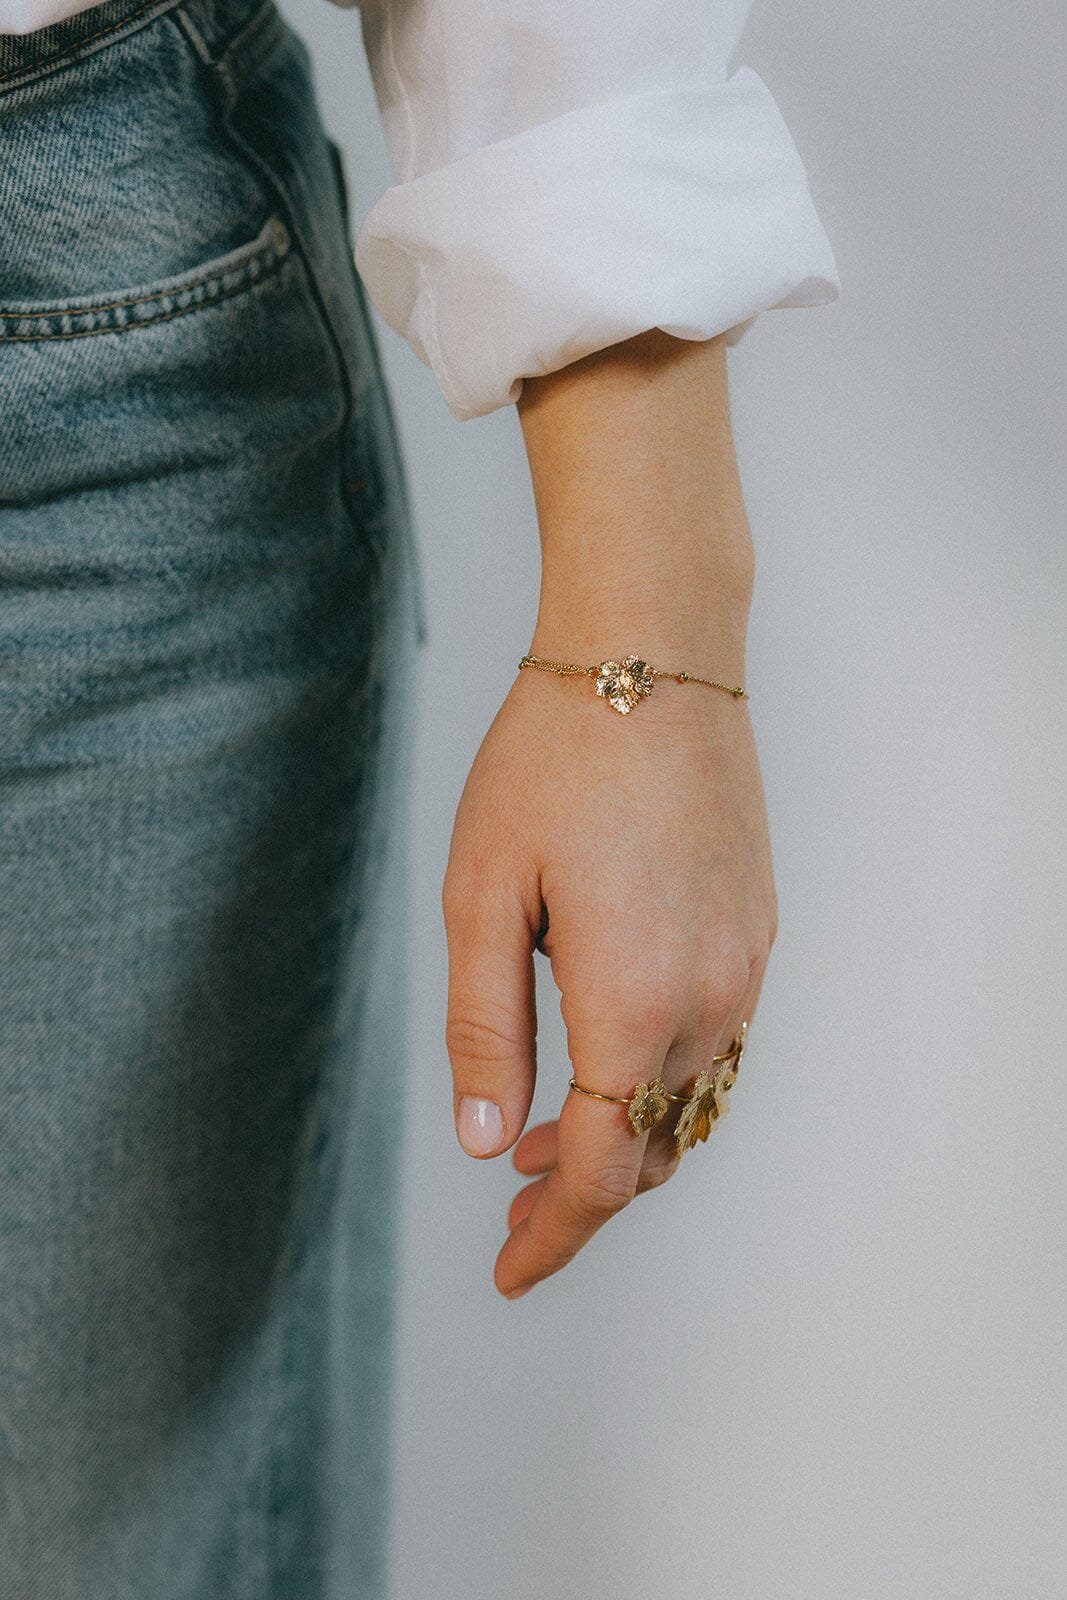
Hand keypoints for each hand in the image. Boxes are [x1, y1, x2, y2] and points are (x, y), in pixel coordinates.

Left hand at [442, 662, 775, 1298]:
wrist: (654, 656)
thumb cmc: (550, 764)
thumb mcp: (484, 896)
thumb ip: (486, 1028)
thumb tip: (483, 1140)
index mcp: (633, 1002)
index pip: (597, 1171)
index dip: (550, 1238)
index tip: (506, 1274)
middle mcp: (709, 1000)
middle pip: (649, 1151)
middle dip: (579, 1198)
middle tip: (505, 1207)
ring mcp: (746, 967)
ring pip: (689, 1106)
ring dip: (622, 1141)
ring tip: (539, 1142)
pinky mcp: (758, 931)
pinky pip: (715, 1048)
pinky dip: (660, 1085)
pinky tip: (607, 1061)